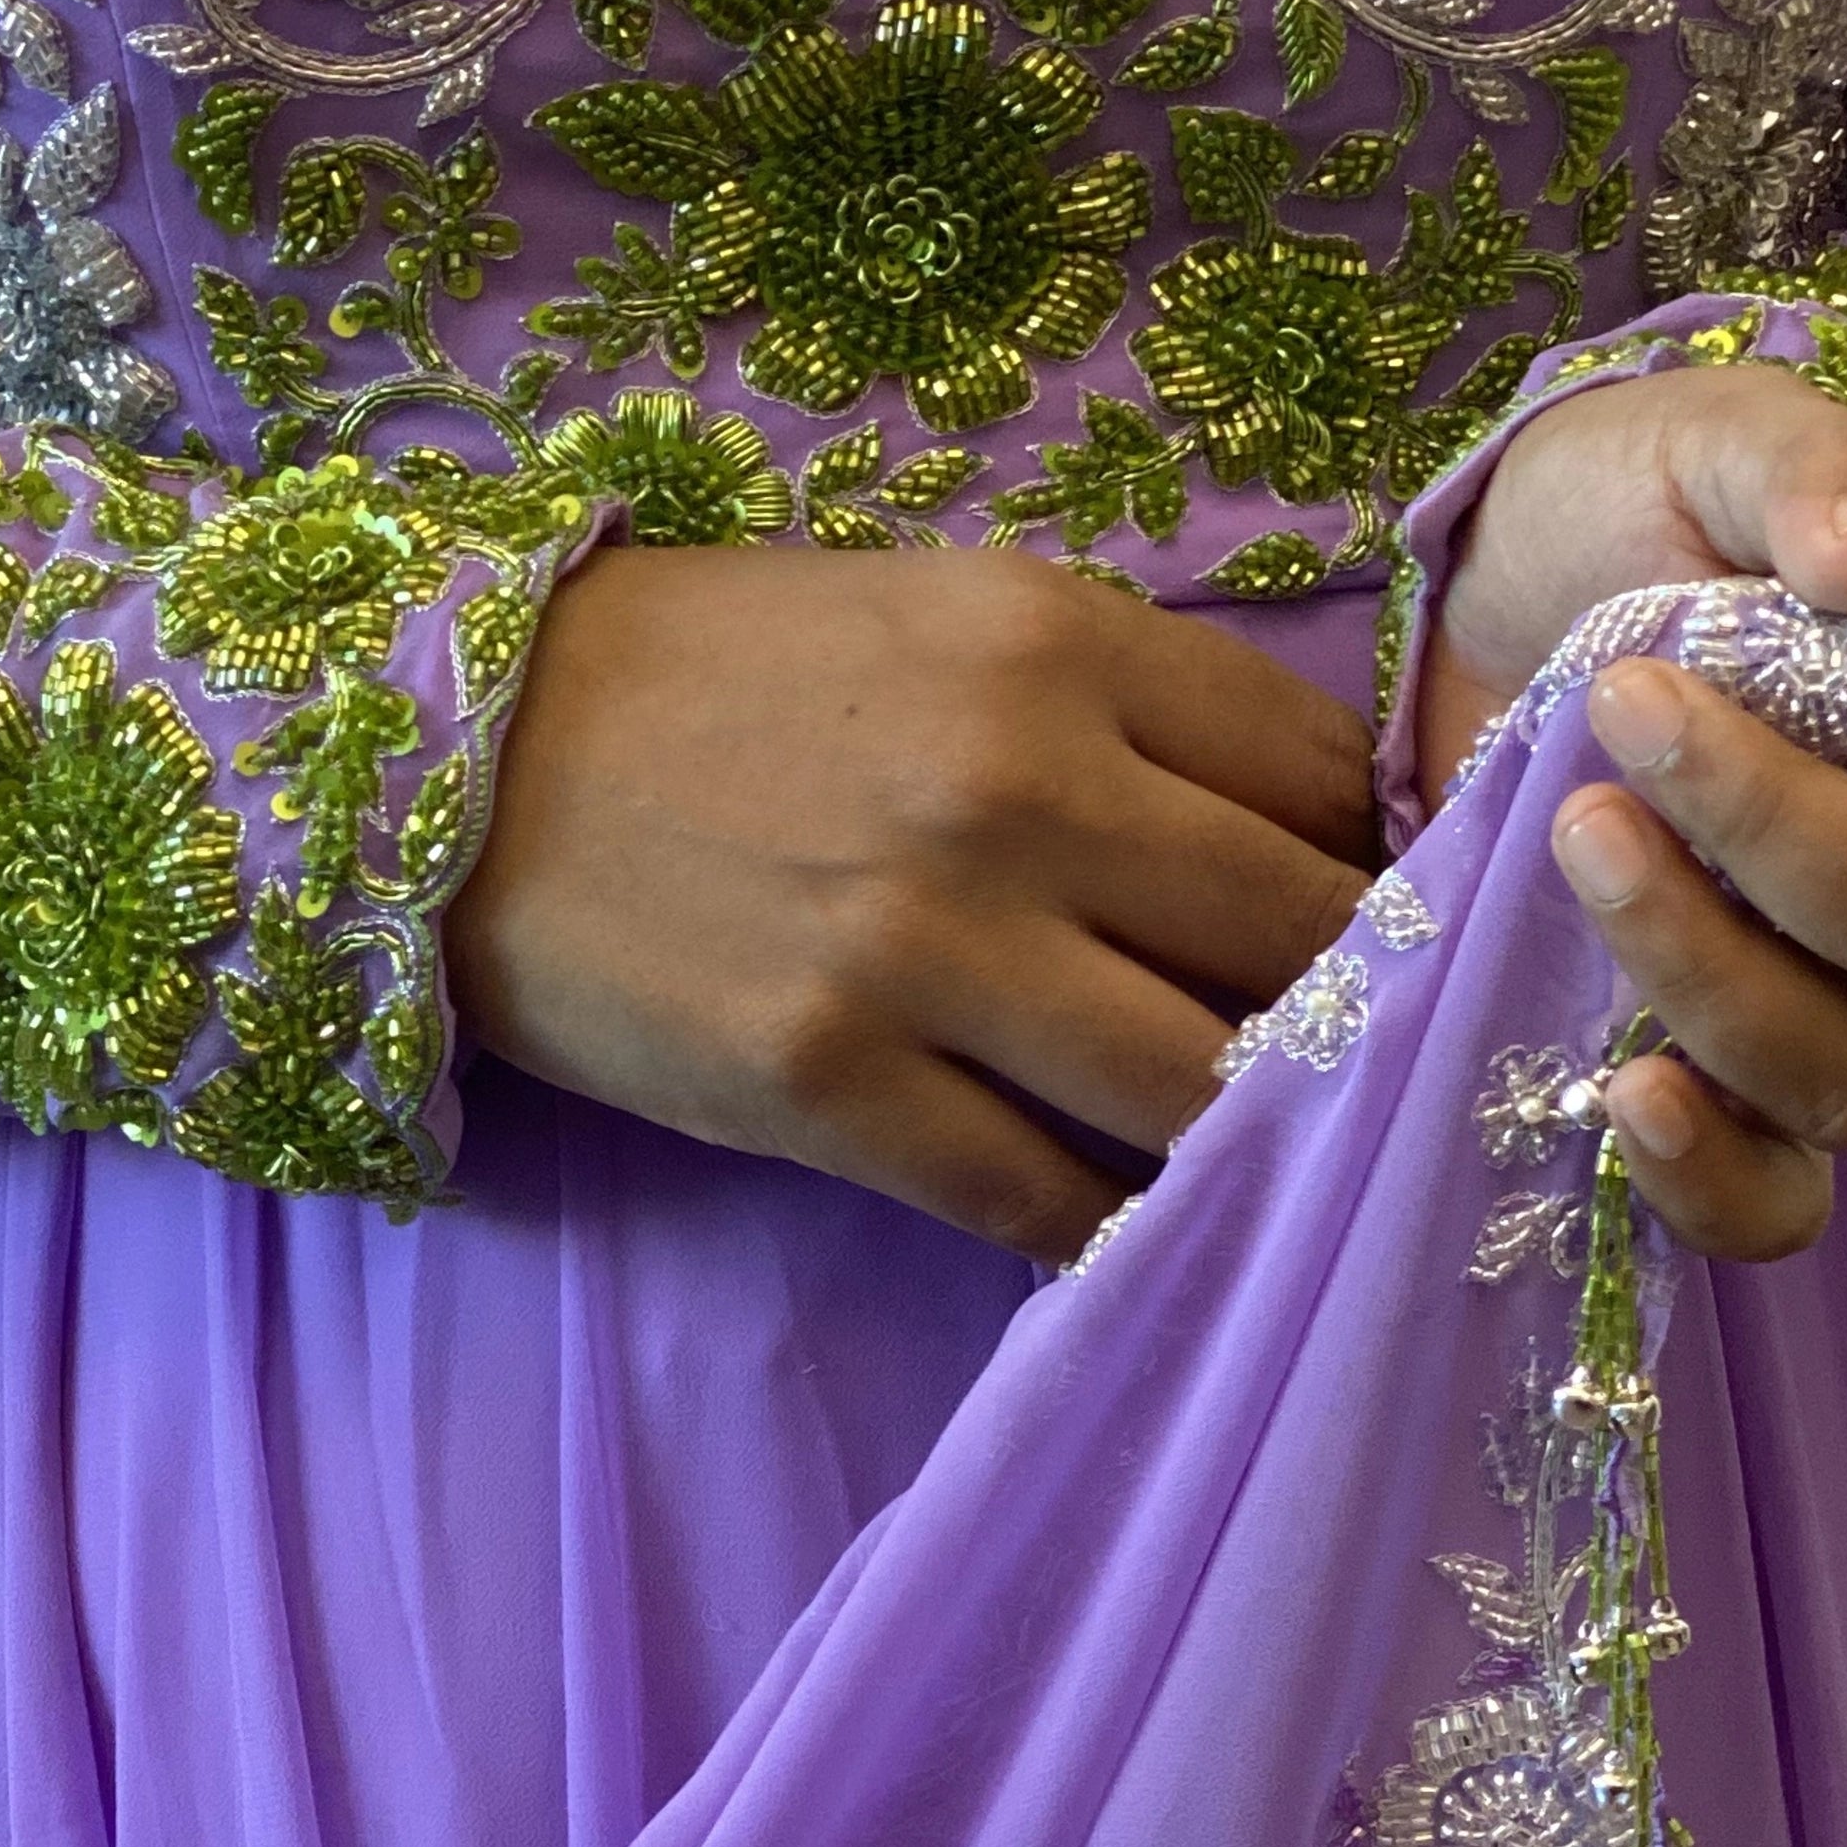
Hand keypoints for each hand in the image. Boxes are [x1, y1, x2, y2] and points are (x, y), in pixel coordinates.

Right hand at [449, 541, 1375, 1262]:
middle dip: (1359, 1016)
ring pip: (1195, 1091)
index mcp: (1057, 644)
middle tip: (1364, 1067)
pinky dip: (1107, 1229)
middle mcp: (1015, 790)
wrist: (460, 759)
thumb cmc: (714, 683)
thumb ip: (1120, 703)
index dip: (1384, 870)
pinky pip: (1039, 1199)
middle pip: (1301, 944)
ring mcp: (921, 951)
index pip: (1326, 781)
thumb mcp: (937, 617)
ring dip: (1249, 1139)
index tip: (1386, 931)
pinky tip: (1125, 1228)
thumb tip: (1312, 841)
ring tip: (1259, 1158)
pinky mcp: (826, 1085)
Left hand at [1416, 364, 1846, 1260]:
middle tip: (1606, 757)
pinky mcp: (1728, 1089)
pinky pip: (1781, 1204)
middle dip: (1775, 859)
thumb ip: (1804, 476)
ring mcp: (1846, 1002)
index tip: (1653, 671)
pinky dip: (1714, 1182)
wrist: (1492, 608)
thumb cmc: (1636, 514)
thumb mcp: (1707, 445)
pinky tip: (1624, 1101)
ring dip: (1714, 987)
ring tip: (1578, 855)